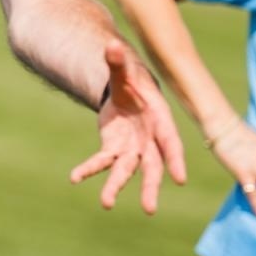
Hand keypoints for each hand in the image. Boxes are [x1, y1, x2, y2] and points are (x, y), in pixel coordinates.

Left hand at [69, 39, 187, 212]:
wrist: (123, 89)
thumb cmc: (132, 80)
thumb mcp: (123, 70)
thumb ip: (117, 62)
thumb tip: (111, 45)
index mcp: (159, 120)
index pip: (171, 143)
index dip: (175, 160)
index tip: (180, 179)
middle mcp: (149, 140)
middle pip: (152, 167)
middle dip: (151, 187)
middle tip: (149, 209)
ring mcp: (132, 148)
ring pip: (126, 171)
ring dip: (116, 187)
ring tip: (106, 204)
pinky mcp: (114, 150)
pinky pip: (102, 162)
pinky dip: (89, 169)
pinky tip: (75, 177)